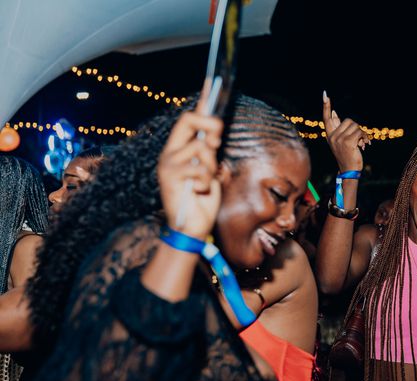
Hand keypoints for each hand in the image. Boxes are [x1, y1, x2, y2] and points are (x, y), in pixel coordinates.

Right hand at [157, 100, 223, 238]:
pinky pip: (200, 167)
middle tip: (217, 142)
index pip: (188, 119)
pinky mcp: (171, 176)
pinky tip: (200, 191)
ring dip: (211, 165)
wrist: (191, 228)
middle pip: (189, 120)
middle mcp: (170, 152)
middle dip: (210, 125)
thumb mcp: (210, 171)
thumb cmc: (201, 200)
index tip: (212, 86)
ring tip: (206, 181)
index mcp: (178, 149)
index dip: (201, 103)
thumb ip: (210, 152)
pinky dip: (206, 181)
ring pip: (201, 147)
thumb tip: (215, 132)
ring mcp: (168, 163)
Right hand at [322, 91, 369, 172]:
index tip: (325, 94)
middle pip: (348, 121)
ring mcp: (339, 139)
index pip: (326, 118)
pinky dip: (365, 137)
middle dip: (356, 128)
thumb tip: (334, 113)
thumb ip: (338, 127)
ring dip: (362, 134)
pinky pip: (359, 132)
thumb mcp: (340, 141)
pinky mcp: (348, 142)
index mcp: (330, 135)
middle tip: (359, 138)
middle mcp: (333, 136)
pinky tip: (365, 144)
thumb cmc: (347, 155)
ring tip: (362, 143)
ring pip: (355, 126)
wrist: (349, 170)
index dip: (326, 106)